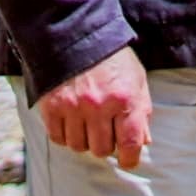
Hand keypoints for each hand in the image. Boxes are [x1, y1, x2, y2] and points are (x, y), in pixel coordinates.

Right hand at [39, 49, 154, 173]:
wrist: (76, 36)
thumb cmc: (112, 59)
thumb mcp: (137, 79)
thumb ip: (142, 111)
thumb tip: (144, 141)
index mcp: (126, 99)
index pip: (131, 143)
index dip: (131, 158)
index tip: (129, 160)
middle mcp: (99, 107)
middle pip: (102, 149)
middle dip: (106, 146)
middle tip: (105, 133)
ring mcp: (74, 108)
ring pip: (79, 146)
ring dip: (85, 141)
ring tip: (87, 125)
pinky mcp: (52, 107)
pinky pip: (58, 138)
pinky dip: (65, 136)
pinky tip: (71, 124)